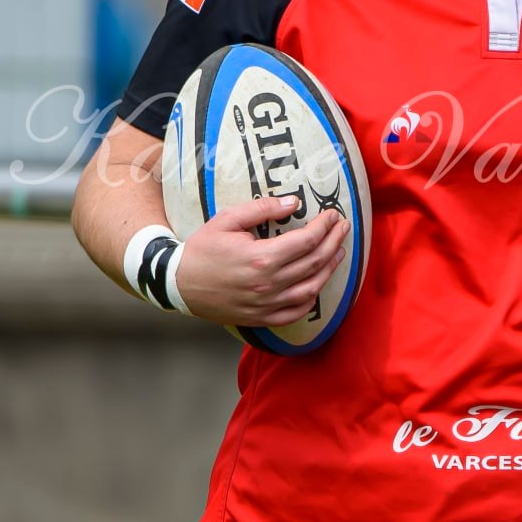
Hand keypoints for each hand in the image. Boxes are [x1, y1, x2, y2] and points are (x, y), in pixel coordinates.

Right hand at [173, 197, 349, 325]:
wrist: (178, 284)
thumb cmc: (202, 249)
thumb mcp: (227, 219)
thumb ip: (262, 209)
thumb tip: (294, 202)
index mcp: (261, 258)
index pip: (306, 240)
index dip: (324, 226)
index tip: (332, 215)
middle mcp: (268, 284)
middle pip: (314, 262)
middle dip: (334, 242)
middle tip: (343, 228)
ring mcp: (266, 304)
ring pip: (311, 288)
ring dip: (330, 269)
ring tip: (338, 251)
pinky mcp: (262, 318)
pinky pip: (296, 312)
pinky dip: (312, 299)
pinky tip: (318, 283)